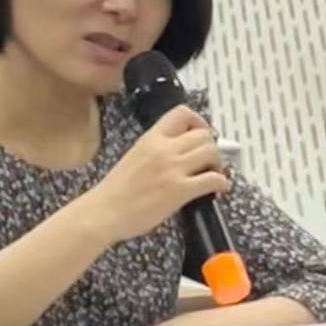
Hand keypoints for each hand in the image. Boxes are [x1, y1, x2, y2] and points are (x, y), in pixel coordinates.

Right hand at [80, 106, 229, 244]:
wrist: (104, 211)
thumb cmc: (114, 190)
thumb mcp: (134, 157)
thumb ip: (156, 150)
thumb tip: (177, 154)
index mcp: (151, 138)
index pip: (182, 113)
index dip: (199, 122)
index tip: (200, 135)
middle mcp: (164, 148)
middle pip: (204, 134)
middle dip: (211, 147)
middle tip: (208, 161)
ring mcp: (173, 169)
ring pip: (211, 152)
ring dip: (218, 163)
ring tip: (213, 174)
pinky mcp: (180, 190)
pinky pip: (213, 179)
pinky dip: (221, 183)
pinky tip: (217, 189)